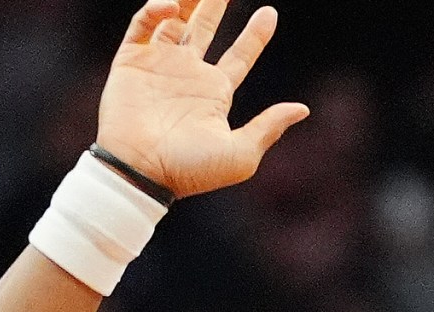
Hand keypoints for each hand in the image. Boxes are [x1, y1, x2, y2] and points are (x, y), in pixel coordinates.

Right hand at [98, 0, 308, 198]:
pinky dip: (156, 9)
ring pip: (174, 21)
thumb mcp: (240, 155)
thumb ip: (268, 128)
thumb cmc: (190, 170)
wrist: (141, 172)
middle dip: (214, 4)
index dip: (255, 35)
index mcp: (214, 94)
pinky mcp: (131, 62)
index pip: (240, 56)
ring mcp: (158, 66)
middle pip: (205, 29)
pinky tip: (173, 5)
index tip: (270, 12)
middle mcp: (187, 75)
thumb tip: (302, 109)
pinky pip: (143, 25)